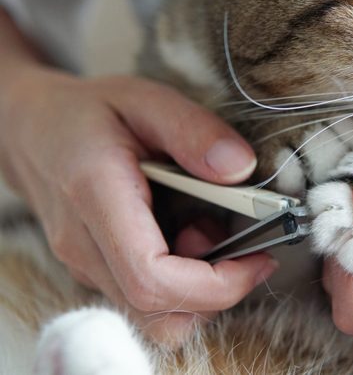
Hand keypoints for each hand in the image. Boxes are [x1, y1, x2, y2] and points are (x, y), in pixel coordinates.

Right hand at [0, 68, 277, 344]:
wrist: (32, 129)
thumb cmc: (90, 112)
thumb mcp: (146, 100)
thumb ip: (193, 130)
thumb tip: (241, 168)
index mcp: (96, 199)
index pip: (152, 280)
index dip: (216, 284)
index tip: (258, 258)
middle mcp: (85, 246)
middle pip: (158, 312)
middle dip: (216, 291)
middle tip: (237, 243)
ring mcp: (87, 265)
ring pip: (154, 315)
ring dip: (200, 285)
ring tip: (204, 228)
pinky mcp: (98, 270)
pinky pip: (146, 299)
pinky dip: (183, 279)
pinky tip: (186, 232)